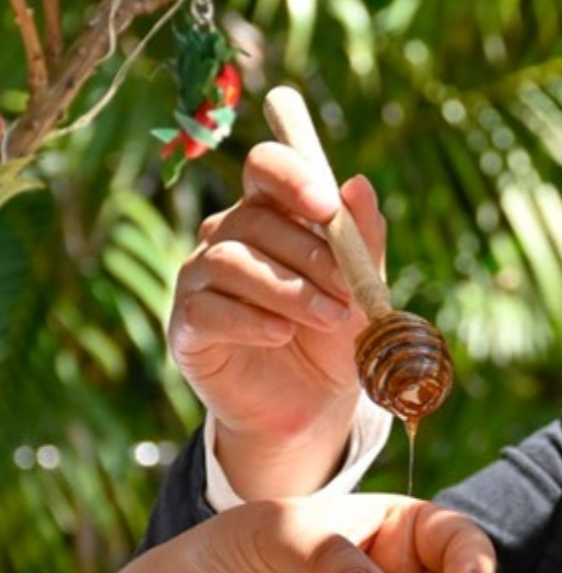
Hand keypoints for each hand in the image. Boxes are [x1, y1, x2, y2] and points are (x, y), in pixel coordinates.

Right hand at [168, 142, 382, 495]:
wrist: (314, 404)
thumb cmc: (336, 334)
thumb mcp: (361, 287)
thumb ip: (363, 238)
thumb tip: (358, 183)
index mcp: (272, 213)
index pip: (266, 168)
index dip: (292, 177)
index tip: (327, 206)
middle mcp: (227, 235)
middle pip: (254, 219)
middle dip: (311, 255)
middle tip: (348, 291)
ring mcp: (200, 278)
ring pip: (230, 261)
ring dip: (288, 289)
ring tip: (329, 318)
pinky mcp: (187, 324)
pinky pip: (206, 309)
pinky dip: (249, 319)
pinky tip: (281, 335)